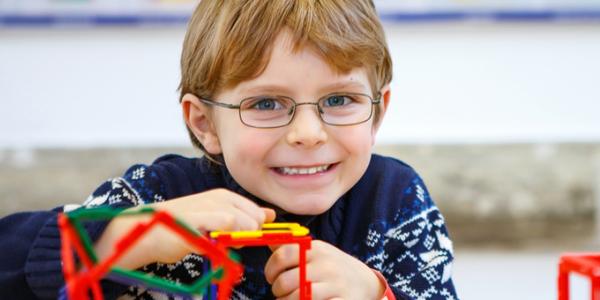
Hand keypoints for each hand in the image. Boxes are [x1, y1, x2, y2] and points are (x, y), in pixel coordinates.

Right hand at [94, 188, 275, 268]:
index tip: (237, 239)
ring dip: (236, 240)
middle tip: (223, 241)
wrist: (148, 231)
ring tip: (213, 241)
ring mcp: (208, 207)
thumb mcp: (217, 219)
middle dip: (247, 236)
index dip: (254, 231)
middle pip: (256, 220)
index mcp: (225, 196)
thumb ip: (244, 216)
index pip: (259, 214)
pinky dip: (223, 240)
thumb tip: (271, 215)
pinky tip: (207, 243)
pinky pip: (226, 225)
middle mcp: (219, 197)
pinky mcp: (198, 220)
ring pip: (244, 223)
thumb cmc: (183, 228)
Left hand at [264, 240, 383, 299]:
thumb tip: (266, 237)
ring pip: (298, 298)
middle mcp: (325, 265)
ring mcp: (335, 285)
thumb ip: (291, 246)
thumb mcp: (315, 251)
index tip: (271, 276)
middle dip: (277, 290)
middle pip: (286, 281)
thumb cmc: (332, 267)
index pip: (283, 255)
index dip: (270, 268)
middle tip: (280, 292)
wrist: (365, 282)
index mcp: (316, 249)